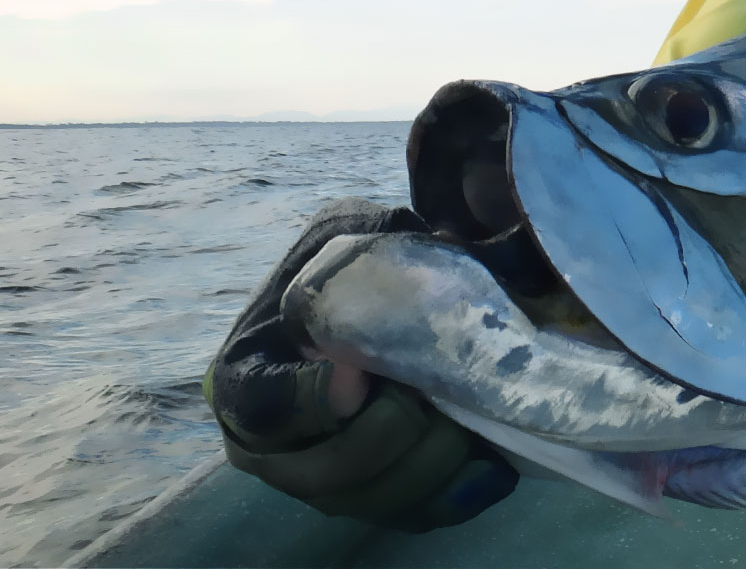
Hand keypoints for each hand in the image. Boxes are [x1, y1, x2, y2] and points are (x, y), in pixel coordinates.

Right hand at [203, 197, 517, 531]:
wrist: (386, 300)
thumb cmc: (356, 266)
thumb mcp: (348, 238)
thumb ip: (364, 251)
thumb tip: (420, 257)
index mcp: (248, 380)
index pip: (264, 411)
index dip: (311, 401)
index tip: (358, 372)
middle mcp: (273, 448)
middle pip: (323, 474)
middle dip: (387, 434)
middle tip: (428, 394)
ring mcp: (325, 481)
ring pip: (373, 501)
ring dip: (428, 465)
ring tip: (463, 419)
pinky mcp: (378, 496)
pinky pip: (415, 515)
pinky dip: (457, 492)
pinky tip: (489, 460)